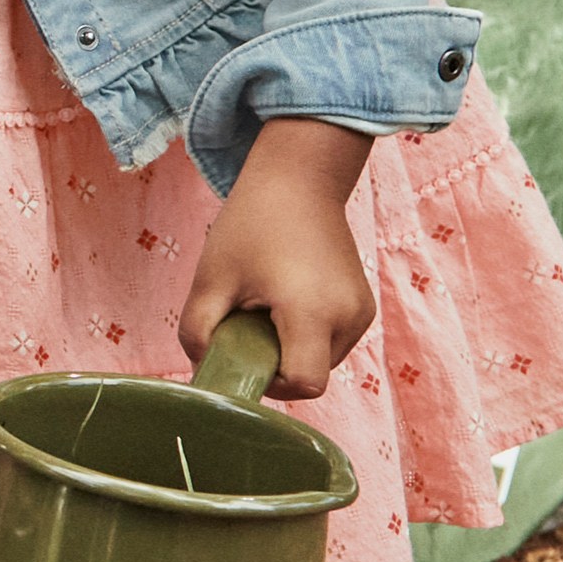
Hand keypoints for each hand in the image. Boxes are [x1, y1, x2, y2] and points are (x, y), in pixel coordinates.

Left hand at [179, 117, 374, 399]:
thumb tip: (205, 372)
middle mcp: (349, 318)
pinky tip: (289, 298)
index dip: (270, 383)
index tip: (245, 351)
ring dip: (292, 348)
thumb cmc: (252, 223)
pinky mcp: (365, 306)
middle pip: (311, 375)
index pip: (302, 385)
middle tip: (250, 319)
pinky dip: (309, 334)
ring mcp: (362, 312)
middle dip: (276, 361)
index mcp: (313, 312)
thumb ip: (198, 333)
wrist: (299, 177)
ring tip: (269, 303)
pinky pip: (333, 342)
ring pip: (322, 361)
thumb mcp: (211, 277)